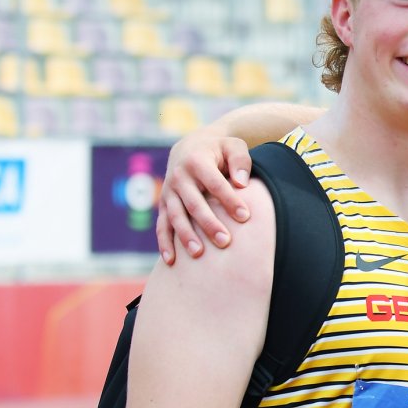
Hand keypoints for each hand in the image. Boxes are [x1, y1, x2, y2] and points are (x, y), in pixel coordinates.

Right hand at [156, 131, 253, 262]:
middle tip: (225, 241)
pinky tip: (171, 261)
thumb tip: (241, 183)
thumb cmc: (219, 150)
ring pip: (176, 217)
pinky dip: (164, 243)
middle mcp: (179, 177)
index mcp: (196, 161)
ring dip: (186, 236)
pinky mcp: (164, 205)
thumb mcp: (233, 146)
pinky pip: (162, 225)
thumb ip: (240, 160)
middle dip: (209, 223)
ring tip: (199, 254)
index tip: (245, 217)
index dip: (229, 200)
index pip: (215, 183)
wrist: (190, 148)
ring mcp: (169, 192)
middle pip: (194, 204)